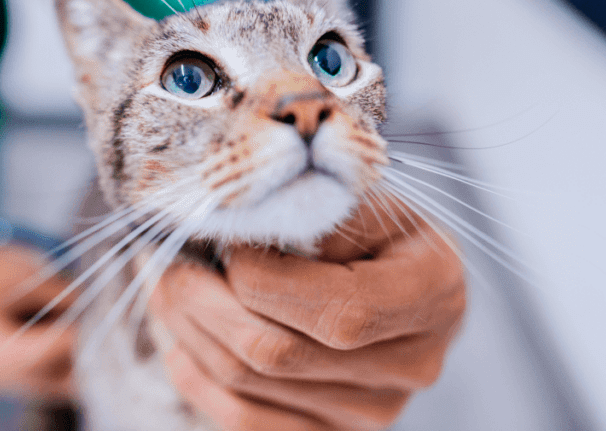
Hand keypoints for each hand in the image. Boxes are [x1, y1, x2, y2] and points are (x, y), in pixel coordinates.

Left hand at [150, 201, 465, 430]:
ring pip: (248, 384)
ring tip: (171, 286)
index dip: (264, 279)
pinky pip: (244, 421)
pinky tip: (183, 340)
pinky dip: (198, 378)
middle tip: (170, 260)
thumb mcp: (361, 198)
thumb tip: (239, 230)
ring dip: (190, 330)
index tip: (225, 241)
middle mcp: (414, 365)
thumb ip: (314, 209)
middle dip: (204, 300)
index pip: (340, 310)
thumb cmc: (373, 229)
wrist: (395, 279)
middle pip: (278, 352)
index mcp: (434, 293)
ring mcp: (372, 412)